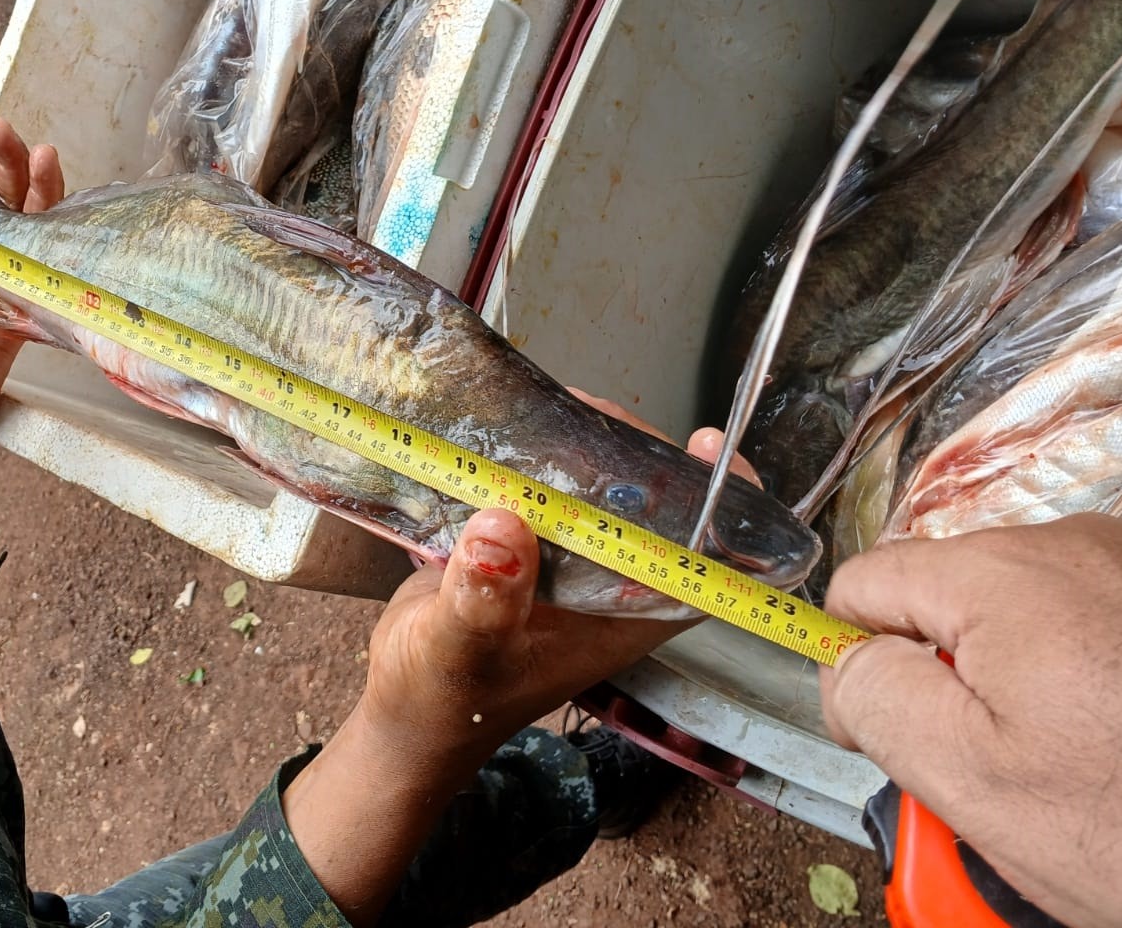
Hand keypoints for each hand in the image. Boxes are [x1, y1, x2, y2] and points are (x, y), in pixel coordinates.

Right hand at [283, 393, 758, 925]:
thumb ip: (483, 600)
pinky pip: (549, 493)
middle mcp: (608, 588)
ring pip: (602, 494)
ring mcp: (568, 566)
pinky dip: (540, 460)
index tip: (704, 446)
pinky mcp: (525, 548)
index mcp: (624, 618)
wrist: (398, 714)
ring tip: (553, 407)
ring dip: (586, 449)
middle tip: (592, 412)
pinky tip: (516, 426)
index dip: (723, 504)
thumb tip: (504, 526)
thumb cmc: (441, 699)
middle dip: (637, 455)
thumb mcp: (460, 651)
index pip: (704, 561)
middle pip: (656, 509)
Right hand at [819, 515, 1121, 927]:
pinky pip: (1084, 629)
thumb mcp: (972, 778)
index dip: (857, 659)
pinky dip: (1081, 685)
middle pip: (946, 601)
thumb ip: (875, 698)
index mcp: (1004, 575)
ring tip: (1069, 772)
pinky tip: (1115, 749)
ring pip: (1017, 621)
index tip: (888, 729)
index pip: (866, 582)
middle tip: (993, 773)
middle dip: (949, 684)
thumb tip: (844, 660)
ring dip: (1016, 690)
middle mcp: (1072, 548)